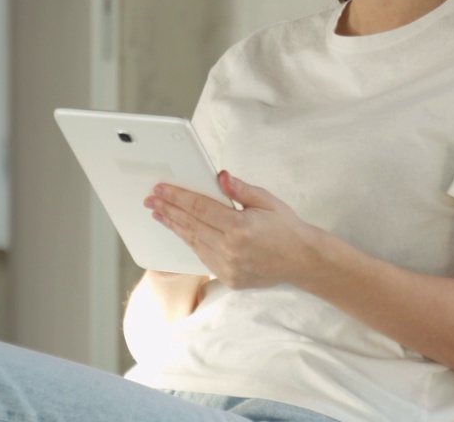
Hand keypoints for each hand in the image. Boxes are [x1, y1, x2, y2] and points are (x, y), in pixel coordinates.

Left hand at [145, 171, 320, 289]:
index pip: (199, 208)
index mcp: (239, 228)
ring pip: (193, 243)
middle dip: (168, 210)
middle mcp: (231, 250)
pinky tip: (181, 232)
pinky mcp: (228, 278)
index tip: (161, 189)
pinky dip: (190, 242)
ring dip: (174, 227)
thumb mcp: (267, 201)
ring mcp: (228, 267)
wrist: (302, 261)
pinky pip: (203, 257)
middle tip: (151, 200)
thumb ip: (240, 189)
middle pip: (190, 225)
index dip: (177, 197)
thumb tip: (219, 176)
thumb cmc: (286, 228)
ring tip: (159, 214)